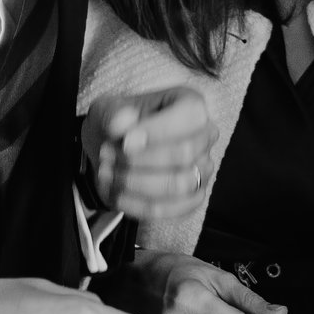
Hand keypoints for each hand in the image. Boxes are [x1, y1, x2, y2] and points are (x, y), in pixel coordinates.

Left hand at [84, 86, 216, 219]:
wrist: (113, 150)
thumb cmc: (119, 125)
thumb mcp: (108, 110)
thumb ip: (114, 115)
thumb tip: (122, 124)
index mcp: (191, 104)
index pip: (190, 115)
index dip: (157, 131)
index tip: (126, 141)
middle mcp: (205, 136)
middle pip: (185, 153)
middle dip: (139, 159)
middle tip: (108, 155)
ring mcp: (202, 169)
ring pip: (179, 184)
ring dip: (136, 182)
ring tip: (109, 173)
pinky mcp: (193, 198)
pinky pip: (172, 209)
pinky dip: (139, 205)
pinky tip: (117, 194)